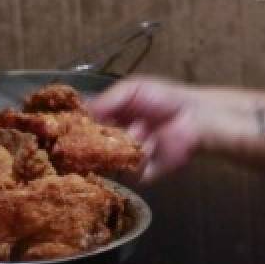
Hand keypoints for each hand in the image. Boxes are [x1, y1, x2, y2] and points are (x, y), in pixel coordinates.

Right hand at [87, 78, 206, 182]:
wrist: (193, 116)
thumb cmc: (163, 98)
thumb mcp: (132, 89)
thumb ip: (107, 100)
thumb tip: (82, 112)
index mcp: (109, 121)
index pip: (84, 130)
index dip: (76, 130)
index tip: (70, 127)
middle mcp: (114, 142)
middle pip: (91, 150)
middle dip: (99, 141)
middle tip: (110, 128)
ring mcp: (127, 159)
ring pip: (109, 163)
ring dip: (124, 146)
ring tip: (143, 129)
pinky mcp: (143, 174)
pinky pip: (130, 174)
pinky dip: (140, 159)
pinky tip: (153, 143)